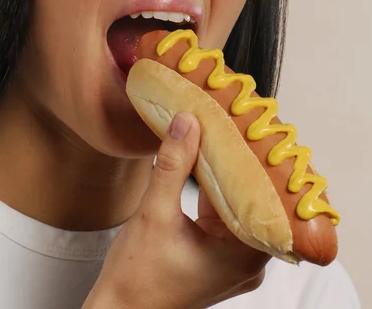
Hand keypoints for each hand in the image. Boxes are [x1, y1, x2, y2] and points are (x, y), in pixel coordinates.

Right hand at [83, 112, 269, 308]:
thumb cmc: (136, 280)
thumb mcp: (154, 214)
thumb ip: (173, 166)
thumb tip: (187, 122)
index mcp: (244, 257)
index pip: (266, 200)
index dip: (262, 165)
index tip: (257, 133)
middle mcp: (247, 261)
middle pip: (253, 200)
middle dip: (243, 164)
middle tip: (241, 126)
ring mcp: (233, 260)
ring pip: (237, 204)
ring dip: (226, 175)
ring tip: (224, 137)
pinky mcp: (218, 256)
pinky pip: (223, 213)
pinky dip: (214, 190)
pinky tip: (206, 163)